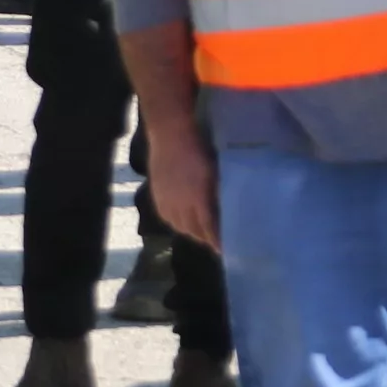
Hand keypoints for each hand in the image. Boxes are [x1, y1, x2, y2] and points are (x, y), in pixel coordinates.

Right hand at [145, 113, 219, 251]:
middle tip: (216, 241)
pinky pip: (168, 219)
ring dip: (192, 232)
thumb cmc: (199, 150)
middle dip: (206, 238)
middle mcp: (180, 206)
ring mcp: (167, 202)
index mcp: (198, 200)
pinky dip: (178, 224)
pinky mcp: (157, 197)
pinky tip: (184, 222)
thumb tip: (229, 210)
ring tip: (202, 233)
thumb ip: (219, 194)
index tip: (226, 249)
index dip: (216, 240)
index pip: (208, 228)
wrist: (170, 137)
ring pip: (180, 227)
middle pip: (194, 231)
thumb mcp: (215, 172)